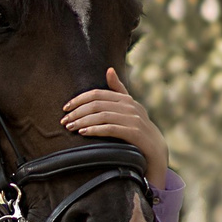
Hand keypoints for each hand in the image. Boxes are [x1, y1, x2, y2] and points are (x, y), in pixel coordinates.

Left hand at [61, 68, 168, 189]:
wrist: (157, 152)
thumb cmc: (138, 131)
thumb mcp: (129, 109)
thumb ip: (118, 91)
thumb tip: (109, 69)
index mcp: (126, 100)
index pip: (98, 94)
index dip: (79, 99)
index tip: (66, 108)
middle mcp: (131, 107)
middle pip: (97, 104)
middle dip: (78, 112)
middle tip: (64, 120)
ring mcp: (134, 120)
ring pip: (102, 116)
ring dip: (83, 121)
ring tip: (70, 127)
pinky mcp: (135, 134)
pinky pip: (111, 129)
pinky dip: (95, 129)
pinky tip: (84, 132)